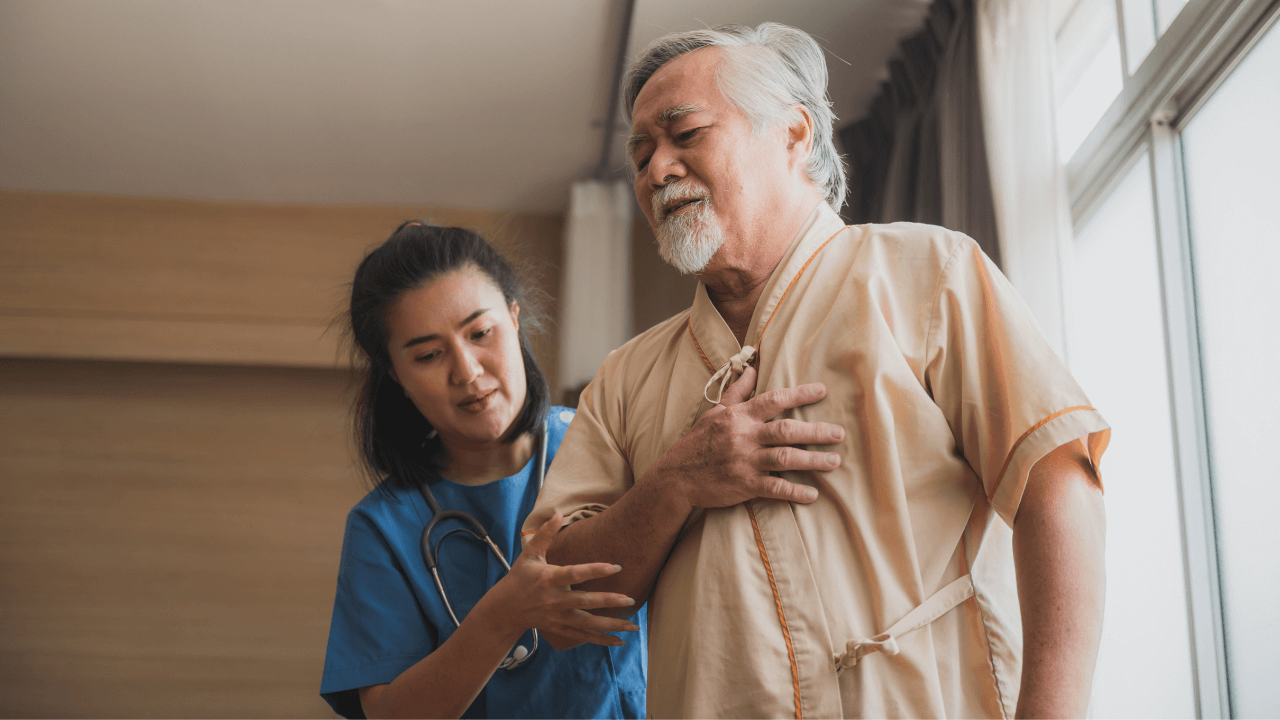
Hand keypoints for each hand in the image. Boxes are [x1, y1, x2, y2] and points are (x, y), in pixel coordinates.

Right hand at [478, 512, 639, 649]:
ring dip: (611, 626)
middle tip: (630, 599)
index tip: (616, 566)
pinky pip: (584, 637)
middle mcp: (554, 600)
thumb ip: (545, 534)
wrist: (505, 610)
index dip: (595, 570)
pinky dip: (602, 640)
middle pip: (584, 602)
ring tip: (633, 627)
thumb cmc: (519, 578)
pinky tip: (620, 642)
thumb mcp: (529, 554)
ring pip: (588, 624)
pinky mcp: (560, 629)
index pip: (574, 574)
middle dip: (608, 602)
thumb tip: (558, 513)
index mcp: (548, 579)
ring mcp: (558, 617)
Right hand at [645, 365, 843, 509]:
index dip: (799, 394)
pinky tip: (812, 495)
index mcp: (738, 416)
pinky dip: (794, 492)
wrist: (675, 476)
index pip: (773, 400)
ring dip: (813, 461)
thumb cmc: (698, 442)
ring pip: (784, 458)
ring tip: (834, 462)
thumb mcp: (714, 412)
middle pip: (786, 430)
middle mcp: (743, 436)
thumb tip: (751, 367)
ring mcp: (744, 461)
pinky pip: (774, 488)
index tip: (823, 391)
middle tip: (839, 433)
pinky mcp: (743, 485)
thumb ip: (736, 392)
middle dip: (816, 432)